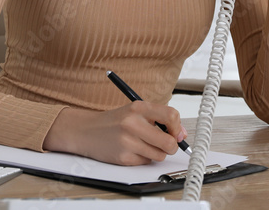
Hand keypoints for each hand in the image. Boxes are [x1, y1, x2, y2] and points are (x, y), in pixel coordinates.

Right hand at [43, 102, 186, 165]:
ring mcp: (127, 141)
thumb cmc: (115, 122)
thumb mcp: (135, 113)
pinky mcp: (123, 157)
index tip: (176, 133)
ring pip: (160, 155)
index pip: (171, 115)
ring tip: (144, 145)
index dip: (178, 127)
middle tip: (165, 144)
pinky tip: (132, 150)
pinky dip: (143, 158)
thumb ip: (159, 120)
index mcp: (138, 107)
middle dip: (171, 146)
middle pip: (169, 142)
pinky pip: (146, 162)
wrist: (86, 131)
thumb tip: (182, 135)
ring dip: (156, 153)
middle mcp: (133, 123)